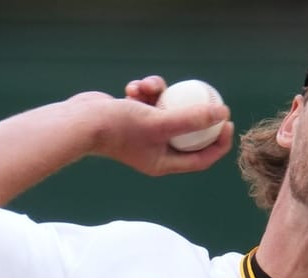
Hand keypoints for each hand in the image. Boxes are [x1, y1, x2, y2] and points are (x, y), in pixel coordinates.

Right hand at [66, 75, 233, 175]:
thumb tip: (223, 113)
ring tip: (149, 86)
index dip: (218, 141)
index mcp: (163, 163)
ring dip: (161, 93)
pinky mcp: (132, 117)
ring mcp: (143, 134)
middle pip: (188, 134)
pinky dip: (144, 91)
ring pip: (166, 110)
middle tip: (212, 99)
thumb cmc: (119, 127)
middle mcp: (154, 151)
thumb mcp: (160, 121)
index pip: (201, 158)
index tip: (228, 122)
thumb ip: (191, 119)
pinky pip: (149, 102)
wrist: (80, 121)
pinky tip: (135, 85)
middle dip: (196, 114)